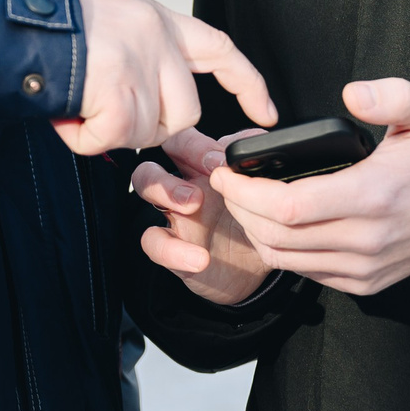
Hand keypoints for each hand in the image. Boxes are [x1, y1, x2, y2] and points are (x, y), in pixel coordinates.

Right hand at [54, 0, 276, 155]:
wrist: (14, 23)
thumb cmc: (51, 30)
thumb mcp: (110, 25)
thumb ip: (141, 59)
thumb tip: (154, 111)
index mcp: (157, 21)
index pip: (220, 50)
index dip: (247, 84)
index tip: (265, 113)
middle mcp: (156, 39)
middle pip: (185, 111)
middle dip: (149, 125)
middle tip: (105, 109)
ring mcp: (140, 66)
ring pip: (147, 131)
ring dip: (111, 130)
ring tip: (79, 102)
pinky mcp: (119, 93)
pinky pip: (112, 141)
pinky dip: (83, 137)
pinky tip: (68, 113)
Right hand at [133, 128, 269, 305]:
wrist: (256, 271)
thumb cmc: (256, 224)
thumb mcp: (264, 193)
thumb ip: (258, 165)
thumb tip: (257, 142)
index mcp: (204, 167)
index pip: (185, 138)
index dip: (198, 143)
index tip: (224, 159)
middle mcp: (184, 184)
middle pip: (164, 144)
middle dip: (181, 154)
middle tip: (211, 169)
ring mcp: (174, 215)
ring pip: (146, 184)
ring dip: (166, 188)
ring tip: (193, 203)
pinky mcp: (171, 248)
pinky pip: (154, 243)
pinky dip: (173, 251)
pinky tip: (200, 258)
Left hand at [207, 77, 409, 297]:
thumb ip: (390, 96)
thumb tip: (352, 94)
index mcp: (372, 196)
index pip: (287, 205)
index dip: (246, 192)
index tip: (226, 172)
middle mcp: (365, 239)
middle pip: (276, 237)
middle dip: (241, 210)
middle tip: (228, 184)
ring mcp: (364, 266)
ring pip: (286, 260)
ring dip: (255, 232)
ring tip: (245, 203)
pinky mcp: (365, 282)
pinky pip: (307, 272)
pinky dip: (282, 251)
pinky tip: (277, 225)